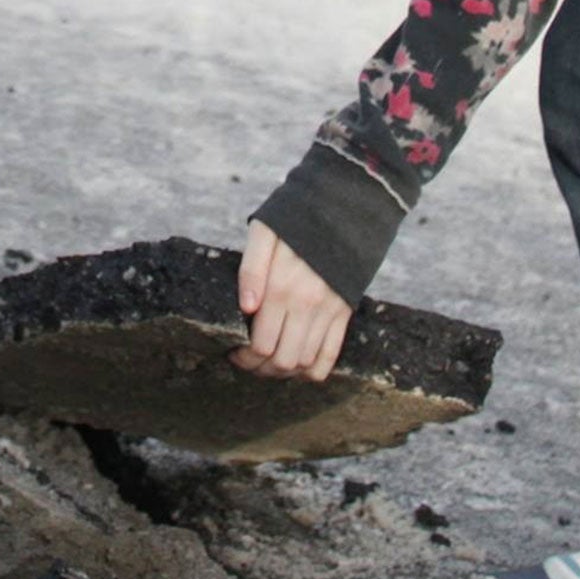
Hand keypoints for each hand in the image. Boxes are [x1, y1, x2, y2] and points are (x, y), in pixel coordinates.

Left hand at [230, 220, 353, 381]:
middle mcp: (307, 305)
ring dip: (284, 372)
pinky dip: (314, 370)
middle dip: (261, 369)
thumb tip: (246, 309)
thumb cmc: (295, 219)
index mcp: (282, 288)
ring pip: (306, 363)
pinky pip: (331, 355)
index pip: (261, 345)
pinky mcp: (344, 311)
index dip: (244, 358)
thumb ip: (251, 271)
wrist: (343, 206)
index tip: (234, 353)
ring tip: (268, 363)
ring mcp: (329, 310)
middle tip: (248, 362)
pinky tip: (299, 365)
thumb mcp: (264, 233)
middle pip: (283, 361)